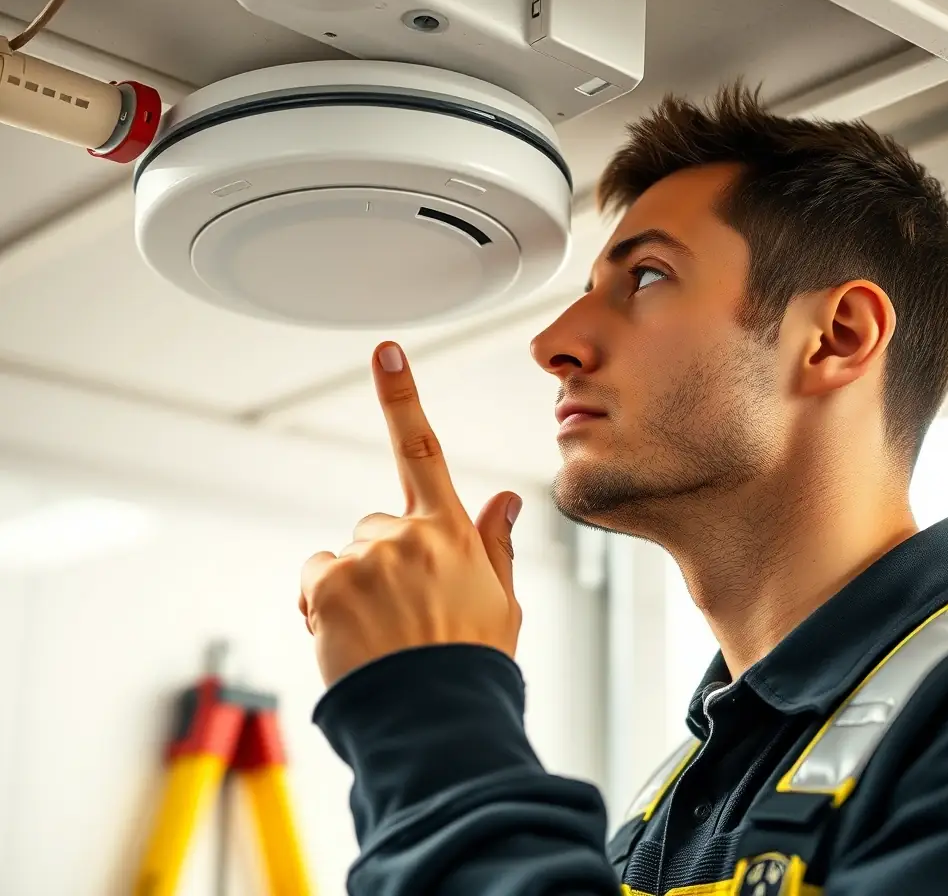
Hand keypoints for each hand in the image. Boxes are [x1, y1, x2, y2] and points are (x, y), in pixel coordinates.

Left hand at [298, 342, 523, 686]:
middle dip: (381, 561)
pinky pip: (314, 577)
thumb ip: (495, 544)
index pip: (423, 448)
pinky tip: (350, 638)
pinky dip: (321, 603)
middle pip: (376, 526)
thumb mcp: (501, 602)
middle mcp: (409, 534)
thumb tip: (507, 498)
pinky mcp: (330, 583)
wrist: (437, 722)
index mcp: (452, 531)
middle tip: (405, 615)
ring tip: (381, 636)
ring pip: (344, 556)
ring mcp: (368, 557)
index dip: (401, 395)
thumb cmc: (471, 665)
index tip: (383, 351)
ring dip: (352, 587)